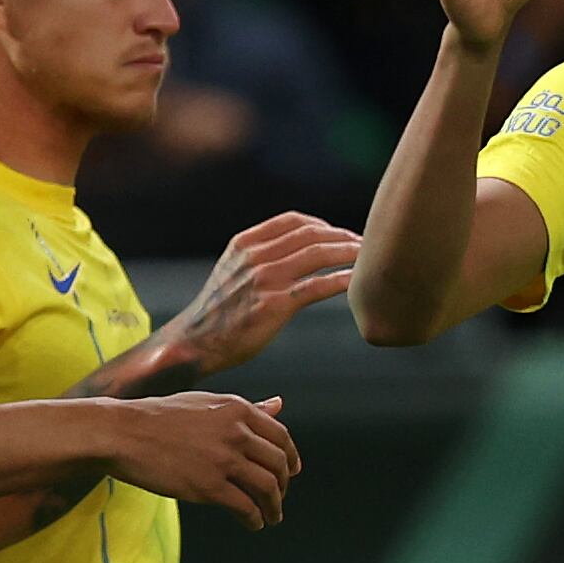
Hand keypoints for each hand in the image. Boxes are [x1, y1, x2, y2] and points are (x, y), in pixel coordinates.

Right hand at [100, 389, 300, 525]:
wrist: (121, 433)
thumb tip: (279, 404)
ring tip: (271, 517)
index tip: (291, 472)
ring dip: (274, 507)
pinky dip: (255, 519)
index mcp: (237, 409)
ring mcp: (223, 460)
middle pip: (278, 464)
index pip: (281, 437)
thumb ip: (246, 408)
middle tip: (278, 498)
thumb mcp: (206, 403)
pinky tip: (253, 524)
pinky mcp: (208, 486)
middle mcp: (236, 432)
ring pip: (267, 488)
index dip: (290, 458)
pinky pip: (245, 507)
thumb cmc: (159, 418)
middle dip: (283, 485)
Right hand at [153, 213, 360, 376]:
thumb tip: (293, 248)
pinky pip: (318, 286)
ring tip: (367, 260)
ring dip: (348, 253)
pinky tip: (357, 284)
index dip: (323, 224)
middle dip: (343, 236)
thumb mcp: (232, 270)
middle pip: (311, 234)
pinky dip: (342, 281)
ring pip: (318, 254)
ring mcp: (265, 279)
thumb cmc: (219, 310)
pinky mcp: (274, 305)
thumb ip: (258, 255)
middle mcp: (255, 256)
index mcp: (245, 243)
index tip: (341, 233)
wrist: (196, 341)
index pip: (293, 220)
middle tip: (364, 246)